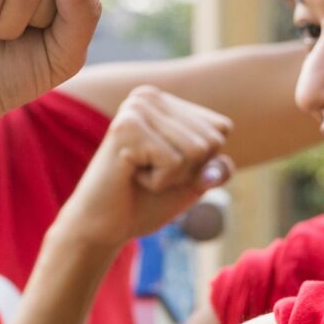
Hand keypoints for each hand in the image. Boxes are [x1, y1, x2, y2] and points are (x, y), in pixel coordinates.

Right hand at [58, 86, 233, 249]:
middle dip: (188, 170)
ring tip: (140, 175)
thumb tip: (219, 166)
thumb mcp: (193, 182)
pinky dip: (159, 182)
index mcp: (164, 101)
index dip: (202, 163)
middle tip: (150, 175)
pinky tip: (131, 176)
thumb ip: (217, 167)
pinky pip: (175, 162)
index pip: (220, 129)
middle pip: (211, 139)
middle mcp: (148, 96)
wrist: (103, 227)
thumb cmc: (145, 201)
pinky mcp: (126, 128)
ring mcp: (135, 109)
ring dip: (174, 177)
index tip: (165, 168)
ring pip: (197, 150)